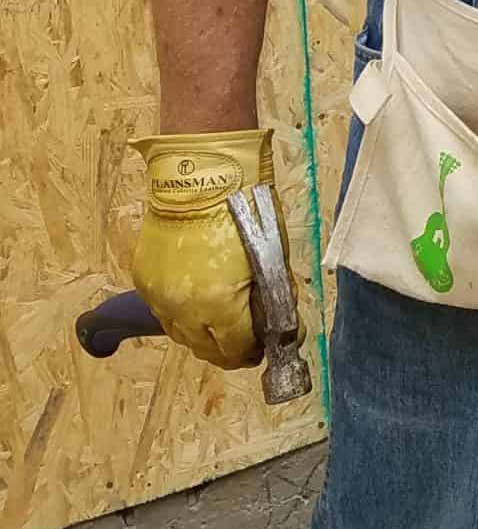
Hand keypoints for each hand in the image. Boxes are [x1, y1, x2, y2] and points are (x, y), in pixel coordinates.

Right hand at [130, 130, 293, 369]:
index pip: (237, 349)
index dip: (254, 352)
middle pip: (206, 351)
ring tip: (222, 326)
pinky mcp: (144, 282)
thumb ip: (273, 297)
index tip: (264, 347)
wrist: (200, 176)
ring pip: (181, 336)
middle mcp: (184, 309)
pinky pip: (165, 312)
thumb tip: (280, 326)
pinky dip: (183, 314)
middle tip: (246, 344)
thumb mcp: (271, 257)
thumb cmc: (243, 210)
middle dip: (229, 351)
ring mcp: (159, 297)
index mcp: (219, 304)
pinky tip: (198, 303)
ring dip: (203, 336)